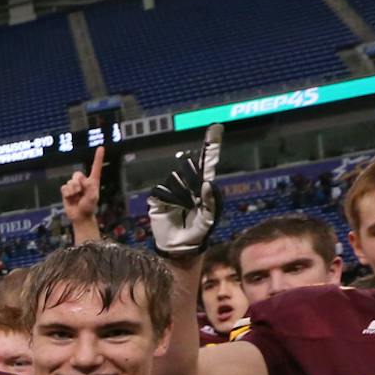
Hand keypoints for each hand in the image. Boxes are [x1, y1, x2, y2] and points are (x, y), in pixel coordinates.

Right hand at [60, 146, 103, 226]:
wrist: (79, 216)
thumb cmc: (88, 207)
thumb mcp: (93, 198)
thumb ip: (90, 188)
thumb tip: (84, 180)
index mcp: (93, 181)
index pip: (95, 167)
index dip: (98, 158)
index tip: (100, 148)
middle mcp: (84, 181)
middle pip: (77, 174)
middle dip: (78, 183)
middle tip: (80, 193)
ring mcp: (74, 185)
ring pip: (70, 181)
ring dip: (72, 191)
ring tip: (76, 198)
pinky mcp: (67, 191)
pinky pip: (64, 187)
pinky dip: (67, 194)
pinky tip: (70, 199)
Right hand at [146, 123, 223, 256]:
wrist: (178, 247)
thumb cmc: (197, 233)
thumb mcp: (209, 219)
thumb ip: (211, 201)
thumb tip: (208, 183)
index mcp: (203, 186)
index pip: (207, 162)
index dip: (211, 146)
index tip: (216, 128)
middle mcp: (188, 184)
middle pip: (190, 168)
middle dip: (192, 183)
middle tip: (192, 202)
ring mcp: (172, 189)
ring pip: (176, 178)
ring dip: (181, 195)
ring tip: (183, 210)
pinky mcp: (159, 197)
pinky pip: (163, 190)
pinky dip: (169, 200)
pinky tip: (171, 209)